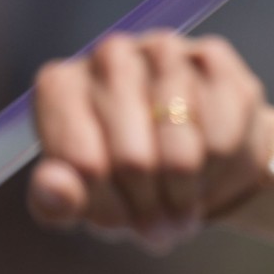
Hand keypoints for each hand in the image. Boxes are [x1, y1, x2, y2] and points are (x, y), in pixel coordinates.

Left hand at [28, 31, 271, 252]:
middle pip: (133, 159)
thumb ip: (57, 201)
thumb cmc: (130, 175)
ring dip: (185, 190)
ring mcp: (162, 50)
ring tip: (183, 202)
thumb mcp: (89, 199)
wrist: (199, 151)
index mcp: (61, 87)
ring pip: (180, 146)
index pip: (81, 164)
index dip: (108, 207)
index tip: (122, 222)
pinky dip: (218, 165)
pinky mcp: (211, 56)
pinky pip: (221, 132)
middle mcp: (108, 57)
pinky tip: (210, 167)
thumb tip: (52, 184)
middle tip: (159, 223)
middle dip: (151, 204)